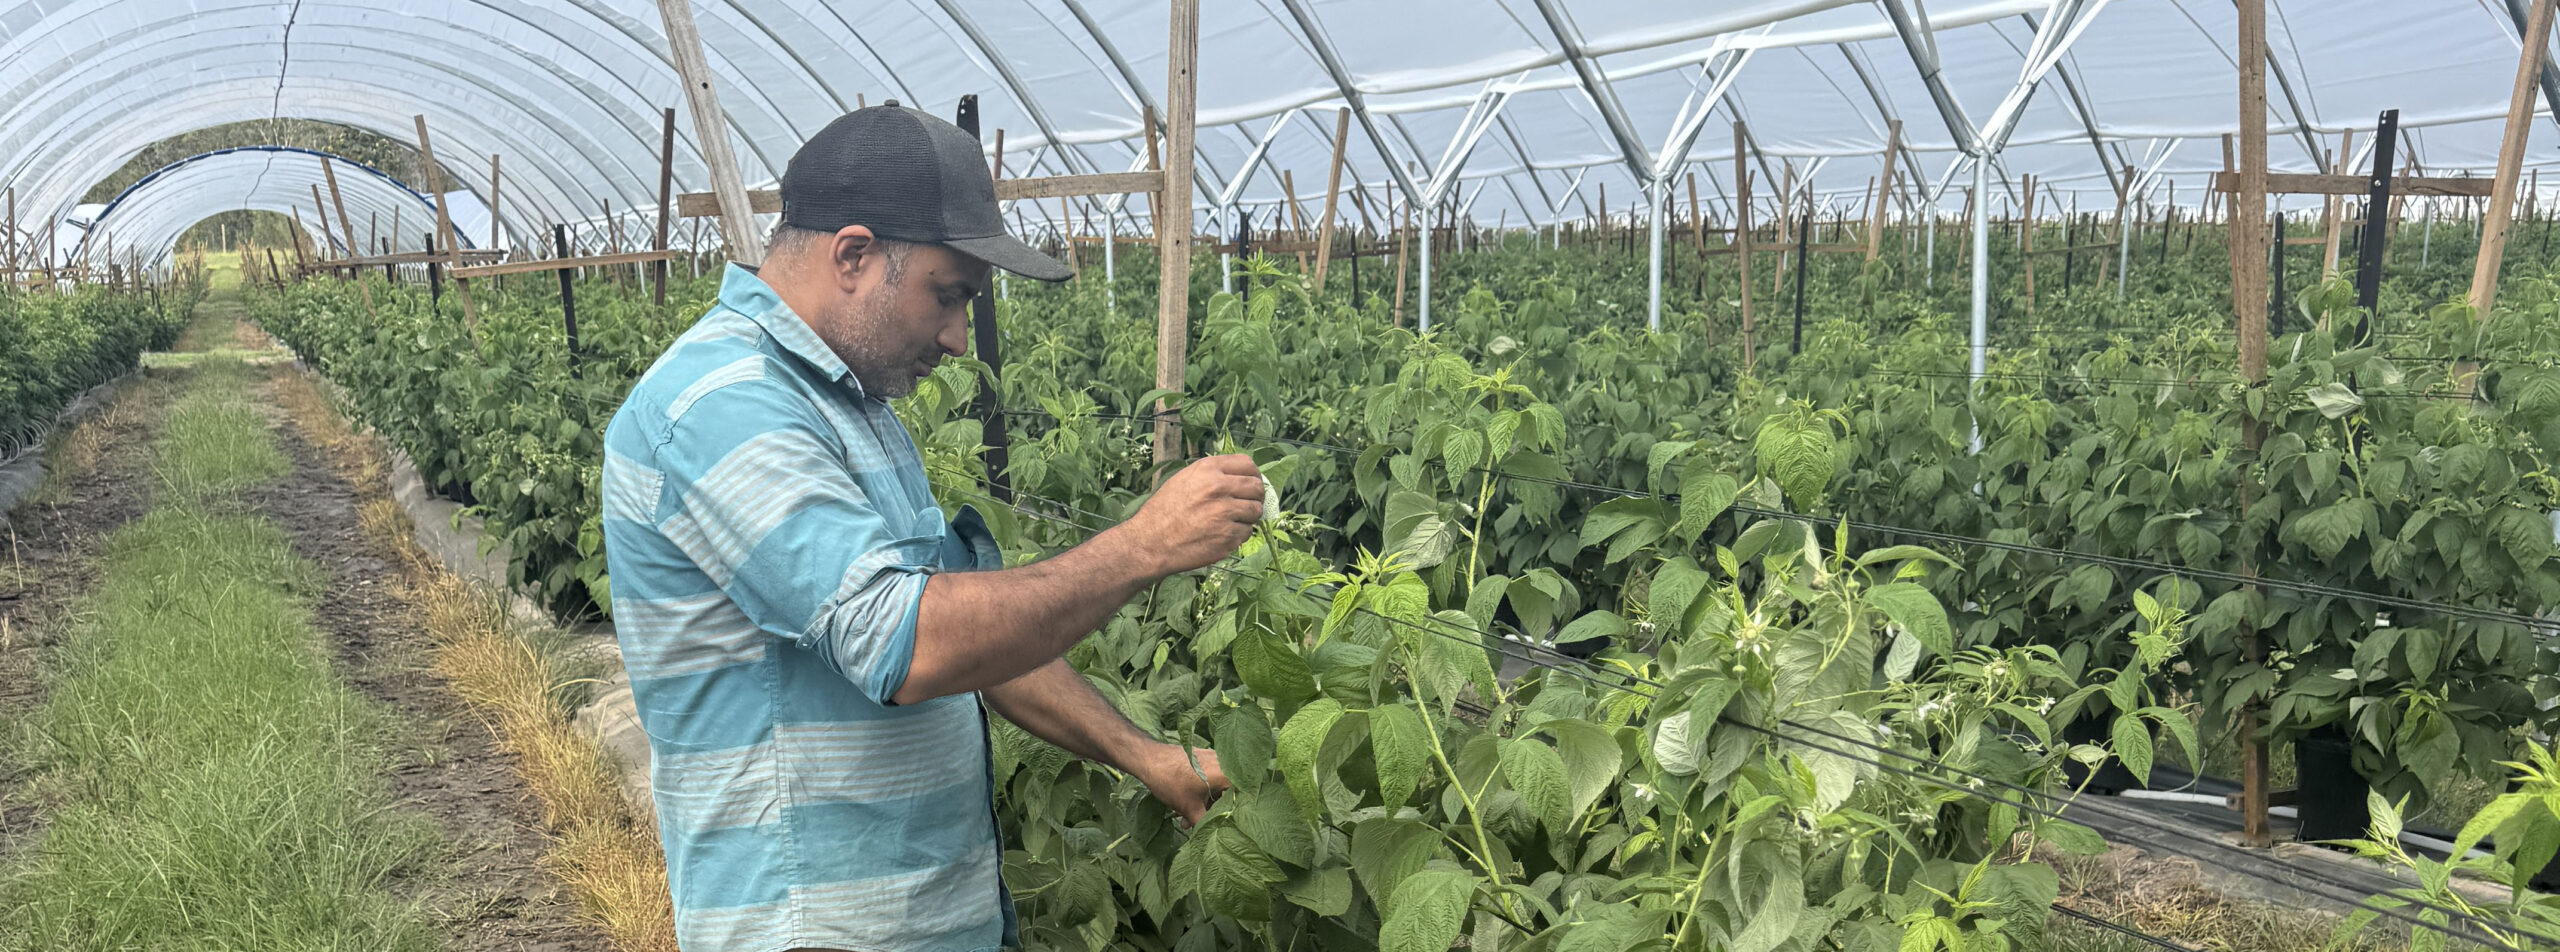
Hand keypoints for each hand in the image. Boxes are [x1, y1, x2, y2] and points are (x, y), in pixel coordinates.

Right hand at [1115, 454, 1263, 575]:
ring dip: (1247, 518)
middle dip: (1254, 497)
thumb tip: (1241, 478)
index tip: (1250, 485)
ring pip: (1255, 511)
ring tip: (1229, 522)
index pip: (1248, 464)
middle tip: (1244, 506)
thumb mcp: (1184, 480)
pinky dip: (1238, 535)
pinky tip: (1220, 536)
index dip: (1253, 475)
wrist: (1150, 542)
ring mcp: (1225, 512)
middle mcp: (1219, 487)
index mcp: (1208, 469)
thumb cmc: (1164, 511)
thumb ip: (1213, 475)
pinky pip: (1246, 532)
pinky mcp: (1228, 536)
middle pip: (1257, 488)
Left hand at [1132, 743, 1228, 826]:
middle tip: (1196, 824)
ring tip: (1186, 817)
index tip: (1223, 825)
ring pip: (1217, 787)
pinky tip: (1186, 804)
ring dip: (1204, 804)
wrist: (1150, 759)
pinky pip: (1210, 778)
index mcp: (1229, 775)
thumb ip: (1205, 823)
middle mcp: (1227, 764)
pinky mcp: (1204, 758)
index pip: (1241, 799)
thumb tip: (1213, 835)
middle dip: (1212, 811)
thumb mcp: (1190, 808)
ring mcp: (1216, 759)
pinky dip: (1201, 792)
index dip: (1232, 815)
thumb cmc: (1172, 781)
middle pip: (1228, 794)